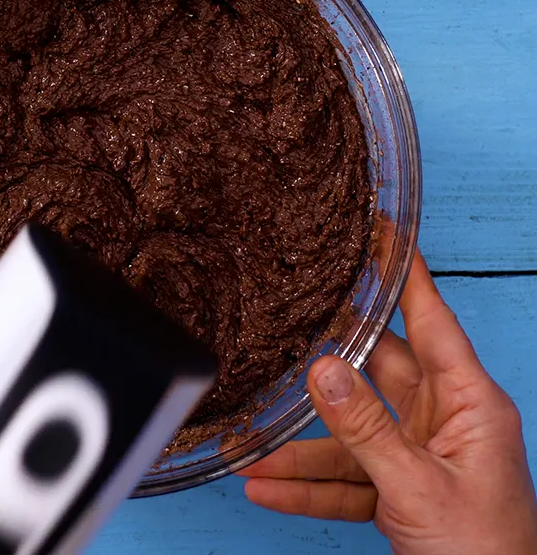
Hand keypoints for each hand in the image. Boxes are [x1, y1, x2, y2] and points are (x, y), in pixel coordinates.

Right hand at [238, 251, 536, 554]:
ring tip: (254, 449)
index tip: (380, 233)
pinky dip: (308, 485)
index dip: (403, 273)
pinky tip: (267, 487)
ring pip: (349, 433)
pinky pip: (345, 478)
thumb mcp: (419, 487)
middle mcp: (443, 419)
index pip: (431, 318)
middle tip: (286, 328)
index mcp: (469, 402)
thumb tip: (320, 369)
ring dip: (302, 448)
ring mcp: (419, 454)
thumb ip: (364, 429)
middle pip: (375, 372)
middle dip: (325, 366)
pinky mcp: (399, 489)